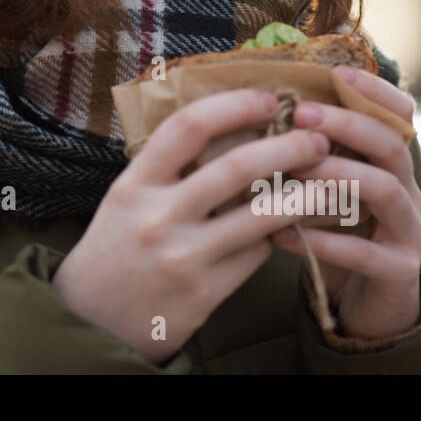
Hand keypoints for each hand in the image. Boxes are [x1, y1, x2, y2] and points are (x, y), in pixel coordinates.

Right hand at [53, 89, 332, 364]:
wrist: (92, 320)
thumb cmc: (116, 245)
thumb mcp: (127, 196)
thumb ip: (168, 166)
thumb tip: (230, 123)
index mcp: (136, 183)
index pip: (189, 126)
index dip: (235, 106)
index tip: (269, 100)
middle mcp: (159, 216)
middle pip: (238, 167)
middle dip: (289, 146)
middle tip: (317, 138)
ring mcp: (184, 257)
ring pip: (262, 215)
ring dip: (304, 193)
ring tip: (328, 181)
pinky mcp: (205, 293)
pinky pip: (257, 255)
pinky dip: (277, 236)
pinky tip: (290, 225)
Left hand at [272, 65, 420, 338]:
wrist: (369, 310)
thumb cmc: (338, 238)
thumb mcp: (327, 190)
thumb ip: (310, 155)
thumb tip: (258, 111)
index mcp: (390, 166)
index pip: (399, 115)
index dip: (374, 91)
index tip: (336, 73)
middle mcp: (406, 191)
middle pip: (390, 144)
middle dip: (346, 123)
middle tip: (299, 114)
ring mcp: (406, 232)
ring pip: (384, 189)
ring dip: (335, 173)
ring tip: (292, 169)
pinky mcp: (397, 273)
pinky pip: (364, 253)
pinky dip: (323, 241)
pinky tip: (281, 234)